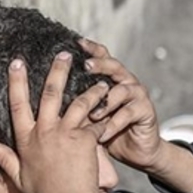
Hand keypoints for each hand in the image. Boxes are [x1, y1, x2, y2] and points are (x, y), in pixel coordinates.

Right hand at [0, 53, 109, 192]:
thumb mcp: (18, 177)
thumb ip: (3, 157)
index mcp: (26, 140)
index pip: (18, 105)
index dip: (16, 82)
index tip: (16, 62)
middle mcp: (44, 132)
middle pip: (50, 94)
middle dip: (57, 70)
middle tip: (64, 54)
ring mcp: (65, 134)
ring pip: (79, 103)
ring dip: (91, 90)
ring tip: (101, 81)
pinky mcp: (84, 139)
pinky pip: (96, 121)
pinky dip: (105, 113)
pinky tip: (113, 106)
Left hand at [80, 39, 192, 192]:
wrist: (134, 151)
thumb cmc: (107, 131)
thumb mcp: (87, 116)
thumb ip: (76, 103)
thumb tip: (47, 96)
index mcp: (110, 79)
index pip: (102, 57)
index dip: (91, 48)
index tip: (77, 42)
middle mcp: (125, 82)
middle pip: (114, 66)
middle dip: (100, 64)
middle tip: (86, 66)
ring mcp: (138, 95)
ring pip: (122, 89)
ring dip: (105, 101)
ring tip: (93, 115)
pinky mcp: (146, 111)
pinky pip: (129, 113)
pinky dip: (114, 124)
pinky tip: (102, 134)